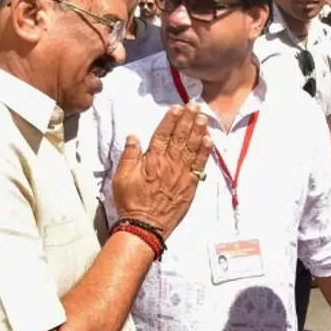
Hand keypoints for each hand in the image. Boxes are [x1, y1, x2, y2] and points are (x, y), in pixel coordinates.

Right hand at [112, 105, 209, 232]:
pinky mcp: (190, 185)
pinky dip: (204, 152)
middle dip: (187, 119)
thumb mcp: (122, 177)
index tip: (176, 108)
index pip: (162, 134)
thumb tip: (133, 136)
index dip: (170, 120)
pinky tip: (208, 140)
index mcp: (152, 160)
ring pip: (191, 148)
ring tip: (203, 117)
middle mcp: (169, 164)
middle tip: (194, 105)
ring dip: (198, 131)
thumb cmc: (131, 201)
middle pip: (180, 137)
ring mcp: (182, 174)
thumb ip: (129, 156)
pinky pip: (199, 165)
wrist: (145, 226)